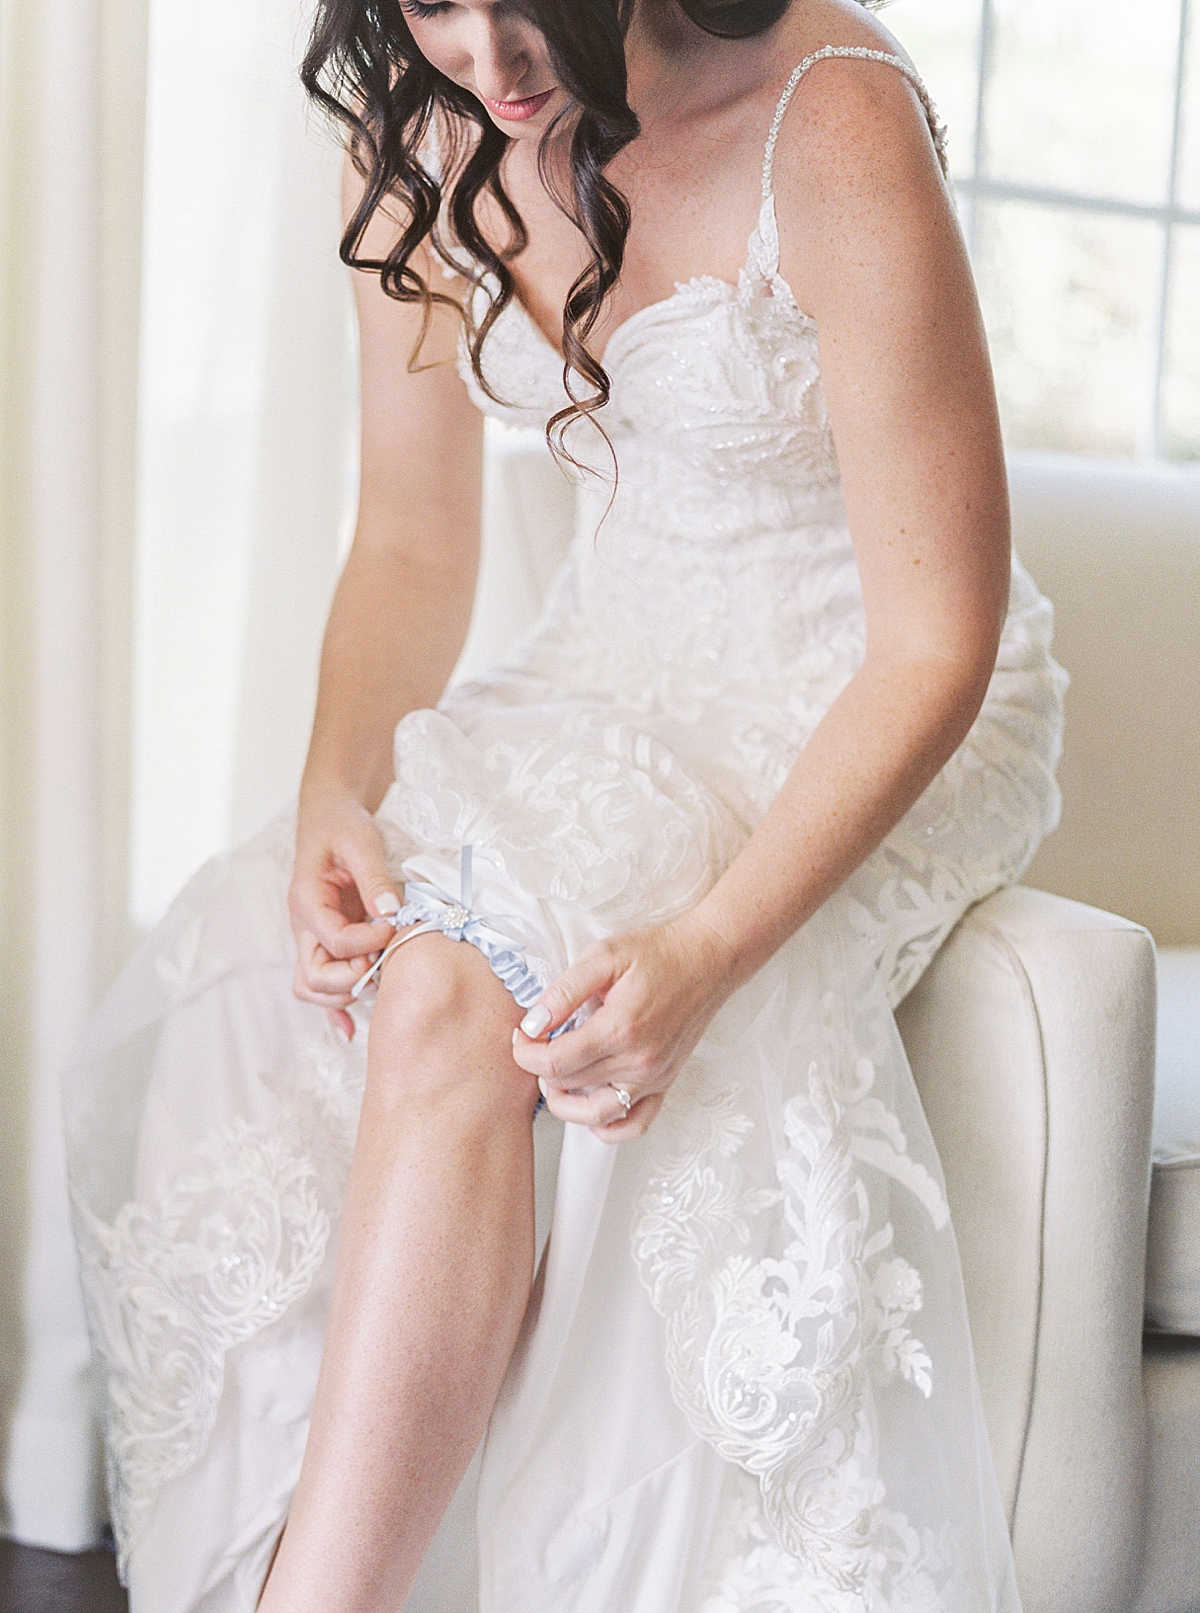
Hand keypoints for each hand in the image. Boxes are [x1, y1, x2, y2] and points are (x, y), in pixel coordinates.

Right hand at [289, 786, 401, 1038]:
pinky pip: (321, 984)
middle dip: (353, 977)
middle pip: (314, 977)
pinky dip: (335, 1007)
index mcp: (307, 900)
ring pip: (313, 986)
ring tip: (379, 975)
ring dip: (346, 991)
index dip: (367, 943)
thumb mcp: (361, 842)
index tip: (393, 927)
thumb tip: (389, 913)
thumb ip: (373, 879)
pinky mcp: (327, 942)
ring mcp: (312, 938)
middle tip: (384, 959)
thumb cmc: (342, 825)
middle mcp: (304, 925)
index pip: (333, 942)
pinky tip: (351, 1028)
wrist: (329, 815)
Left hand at [511, 912, 736, 1140]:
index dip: (525, 1053)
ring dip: (566, 1104)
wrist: (708, 958)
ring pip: (596, 1116)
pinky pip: (633, 1125)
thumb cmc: (658, 953)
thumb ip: (564, 992)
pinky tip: (590, 1102)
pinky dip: (606, 1126)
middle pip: (570, 1087)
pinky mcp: (665, 1083)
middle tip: (536, 1045)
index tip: (522, 1037)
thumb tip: (533, 1025)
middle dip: (541, 1070)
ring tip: (556, 1077)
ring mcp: (654, 1078)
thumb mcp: (603, 956)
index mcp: (619, 1029)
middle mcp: (638, 1062)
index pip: (554, 1063)